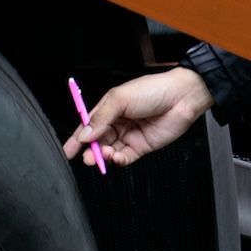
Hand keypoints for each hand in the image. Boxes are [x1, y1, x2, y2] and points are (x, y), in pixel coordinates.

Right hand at [62, 68, 213, 168]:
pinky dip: (118, 160)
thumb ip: (101, 118)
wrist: (181, 97)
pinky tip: (116, 158)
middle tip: (86, 157)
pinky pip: (125, 157)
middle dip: (90, 150)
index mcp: (110, 108)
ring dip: (103, 156)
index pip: (88, 125)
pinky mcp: (141, 147)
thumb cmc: (153, 90)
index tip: (68, 149)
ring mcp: (129, 135)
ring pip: (109, 150)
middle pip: (97, 141)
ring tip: (102, 156)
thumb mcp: (120, 99)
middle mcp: (118, 122)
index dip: (77, 138)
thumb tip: (85, 134)